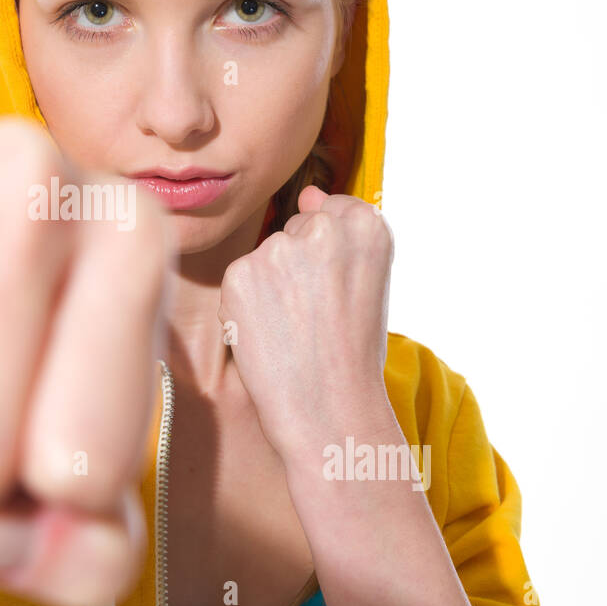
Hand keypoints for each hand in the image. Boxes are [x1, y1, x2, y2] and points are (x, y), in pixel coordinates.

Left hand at [218, 185, 393, 460]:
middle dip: (297, 270)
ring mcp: (279, 248)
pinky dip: (244, 308)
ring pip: (264, 258)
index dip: (328, 260)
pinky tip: (268, 337)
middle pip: (293, 232)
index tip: (336, 294)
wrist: (330, 411)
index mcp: (367, 225)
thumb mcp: (368, 283)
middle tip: (316, 320)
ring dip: (269, 289)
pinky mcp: (241, 273)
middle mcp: (324, 227)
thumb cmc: (352, 354)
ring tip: (294, 332)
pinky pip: (238, 281)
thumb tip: (306, 193)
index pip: (331, 210)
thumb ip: (341, 232)